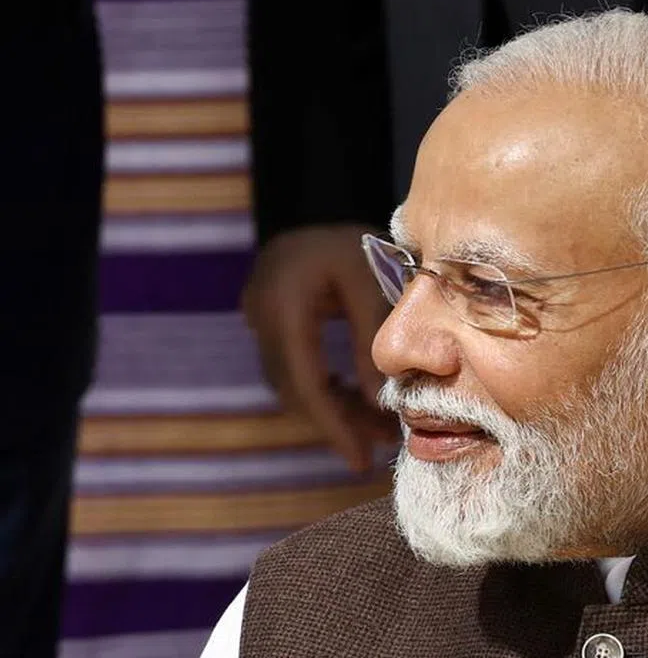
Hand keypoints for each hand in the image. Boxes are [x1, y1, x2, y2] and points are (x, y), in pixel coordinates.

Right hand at [242, 224, 398, 471]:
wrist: (323, 198)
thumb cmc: (359, 238)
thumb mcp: (374, 279)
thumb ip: (373, 339)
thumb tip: (380, 403)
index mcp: (285, 299)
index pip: (306, 379)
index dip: (332, 425)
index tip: (359, 460)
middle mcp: (261, 310)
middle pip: (294, 388)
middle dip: (334, 423)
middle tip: (373, 451)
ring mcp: (257, 315)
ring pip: (291, 383)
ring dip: (330, 410)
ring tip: (376, 431)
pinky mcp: (267, 319)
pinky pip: (292, 367)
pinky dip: (323, 388)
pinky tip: (355, 402)